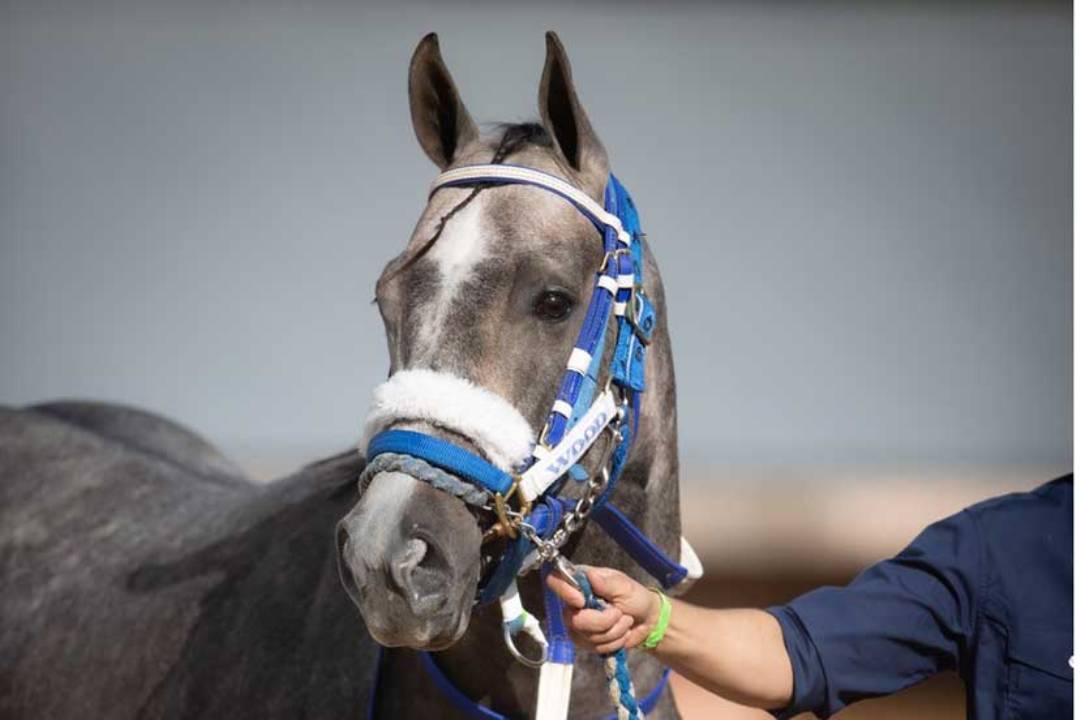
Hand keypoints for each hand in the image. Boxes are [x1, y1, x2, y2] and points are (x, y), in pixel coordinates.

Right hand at [545, 565, 659, 653]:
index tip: (581, 601)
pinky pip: (594, 648)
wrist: (647, 621)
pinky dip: (613, 642)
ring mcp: (577, 623)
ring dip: (613, 632)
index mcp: (582, 582)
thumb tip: (590, 575)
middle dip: (602, 622)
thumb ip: (607, 583)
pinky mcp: (585, 641)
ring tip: (624, 621)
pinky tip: (620, 633)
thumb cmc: (636, 598)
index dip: (564, 592)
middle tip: (619, 614)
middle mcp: (574, 603)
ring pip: (586, 636)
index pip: (556, 581)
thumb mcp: (625, 586)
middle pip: (573, 619)